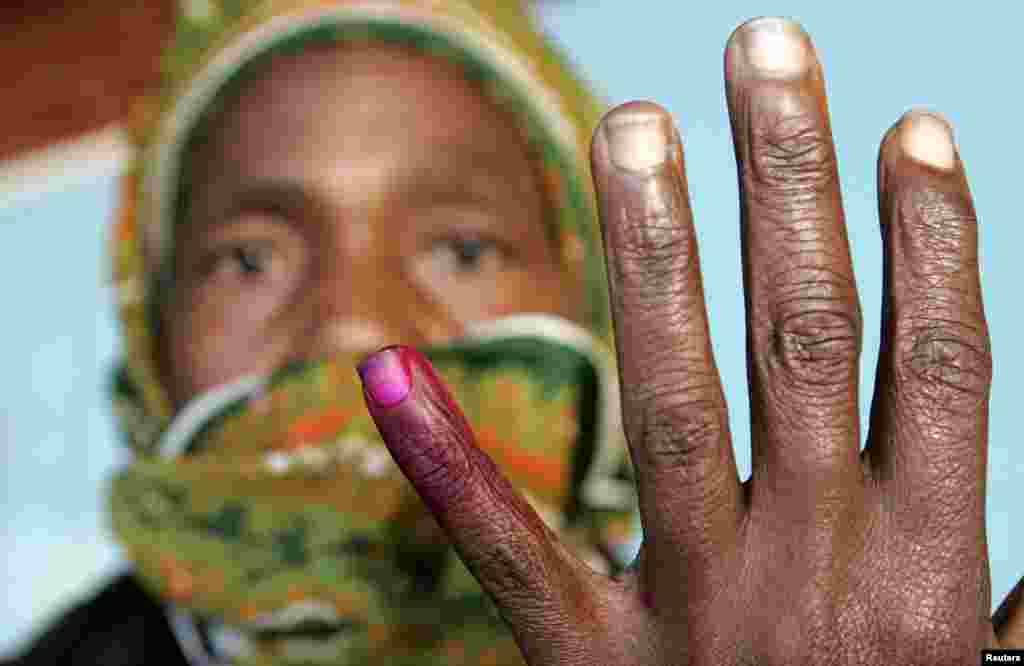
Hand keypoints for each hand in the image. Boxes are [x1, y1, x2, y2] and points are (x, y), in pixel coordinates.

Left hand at [358, 16, 1023, 663]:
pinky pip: (508, 552)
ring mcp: (691, 611)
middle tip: (766, 49)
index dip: (928, 239)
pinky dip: (443, 461)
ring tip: (637, 123)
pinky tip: (388, 370)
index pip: (935, 362)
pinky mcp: (588, 662)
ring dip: (653, 248)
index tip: (906, 127)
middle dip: (787, 183)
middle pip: (803, 336)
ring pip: (673, 395)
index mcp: (924, 576)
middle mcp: (811, 569)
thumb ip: (999, 600)